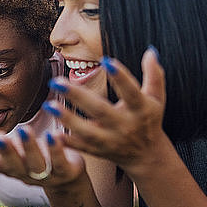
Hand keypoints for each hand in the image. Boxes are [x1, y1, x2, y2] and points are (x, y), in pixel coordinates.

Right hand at [0, 126, 86, 192]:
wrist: (68, 179)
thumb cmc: (35, 159)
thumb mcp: (12, 152)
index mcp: (11, 169)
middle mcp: (27, 174)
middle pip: (14, 165)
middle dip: (6, 151)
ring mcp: (47, 175)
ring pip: (37, 163)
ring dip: (30, 147)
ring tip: (24, 130)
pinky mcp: (67, 172)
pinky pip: (61, 161)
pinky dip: (57, 150)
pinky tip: (54, 135)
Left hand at [46, 47, 167, 173]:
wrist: (146, 155)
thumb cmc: (149, 119)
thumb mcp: (157, 98)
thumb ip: (155, 75)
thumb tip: (150, 51)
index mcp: (141, 110)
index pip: (131, 92)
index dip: (121, 77)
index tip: (105, 60)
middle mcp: (125, 126)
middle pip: (100, 110)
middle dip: (78, 96)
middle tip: (56, 81)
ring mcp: (111, 140)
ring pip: (87, 131)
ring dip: (67, 119)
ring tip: (49, 105)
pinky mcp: (99, 151)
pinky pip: (81, 147)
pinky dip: (67, 143)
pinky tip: (51, 133)